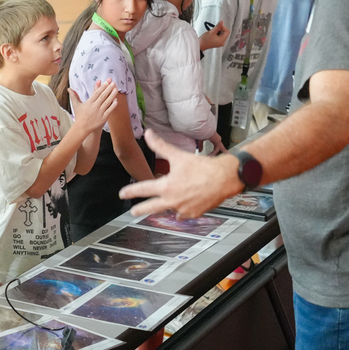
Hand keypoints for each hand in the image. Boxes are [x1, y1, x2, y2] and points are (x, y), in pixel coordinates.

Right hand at [70, 80, 118, 134]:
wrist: (82, 128)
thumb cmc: (79, 116)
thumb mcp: (76, 105)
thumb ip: (74, 96)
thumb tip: (69, 89)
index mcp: (89, 103)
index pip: (97, 93)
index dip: (102, 87)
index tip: (107, 82)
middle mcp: (95, 107)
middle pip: (103, 96)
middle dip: (109, 88)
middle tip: (113, 83)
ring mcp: (100, 112)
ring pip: (107, 102)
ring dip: (112, 95)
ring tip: (116, 89)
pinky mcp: (103, 118)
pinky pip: (109, 110)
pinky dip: (113, 105)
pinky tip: (116, 100)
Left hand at [119, 129, 243, 216]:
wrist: (225, 178)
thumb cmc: (204, 168)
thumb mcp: (178, 155)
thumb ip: (161, 146)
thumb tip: (149, 134)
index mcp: (166, 186)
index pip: (143, 189)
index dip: (131, 191)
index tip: (123, 194)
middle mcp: (173, 200)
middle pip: (151, 208)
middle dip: (140, 209)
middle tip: (133, 211)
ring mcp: (183, 209)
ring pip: (169, 210)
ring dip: (166, 206)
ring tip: (165, 202)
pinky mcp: (194, 214)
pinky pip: (183, 214)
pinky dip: (181, 211)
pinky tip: (182, 207)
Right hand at [199, 21, 228, 51]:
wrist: (200, 45)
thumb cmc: (205, 40)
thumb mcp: (212, 32)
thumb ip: (218, 26)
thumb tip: (222, 22)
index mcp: (222, 40)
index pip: (227, 31)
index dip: (223, 27)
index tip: (218, 26)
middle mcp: (222, 42)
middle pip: (225, 33)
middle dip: (220, 29)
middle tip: (214, 29)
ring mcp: (220, 43)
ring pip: (222, 34)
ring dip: (218, 31)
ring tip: (212, 32)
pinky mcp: (217, 42)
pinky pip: (219, 36)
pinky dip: (216, 34)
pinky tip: (212, 34)